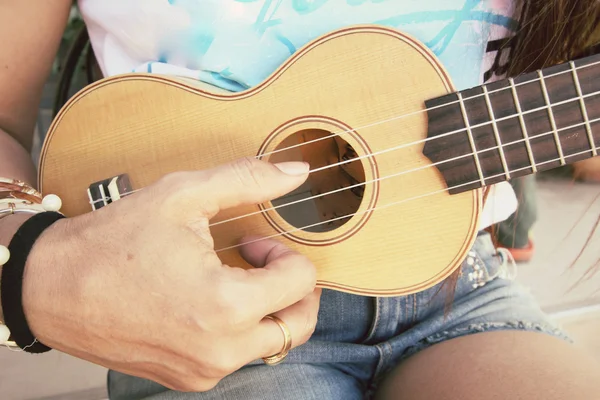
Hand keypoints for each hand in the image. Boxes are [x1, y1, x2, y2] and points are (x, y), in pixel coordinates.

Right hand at [21, 158, 320, 391]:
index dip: (286, 254)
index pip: (302, 283)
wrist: (52, 288)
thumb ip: (249, 181)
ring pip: (271, 343)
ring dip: (268, 309)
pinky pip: (237, 356)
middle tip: (264, 264)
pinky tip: (210, 302)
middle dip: (294, 289)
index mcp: (225, 305)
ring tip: (233, 279)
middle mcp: (220, 349)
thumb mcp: (184, 195)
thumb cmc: (113, 241)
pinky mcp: (188, 379)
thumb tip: (298, 171)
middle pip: (298, 325)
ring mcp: (204, 371)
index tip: (255, 243)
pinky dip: (240, 330)